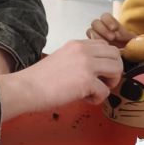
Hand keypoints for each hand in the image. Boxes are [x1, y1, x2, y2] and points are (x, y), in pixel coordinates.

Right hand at [0, 39, 123, 121]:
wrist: (26, 88)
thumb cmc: (38, 79)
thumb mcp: (60, 58)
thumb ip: (78, 59)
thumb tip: (94, 71)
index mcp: (77, 45)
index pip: (105, 45)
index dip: (106, 60)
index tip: (99, 72)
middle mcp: (84, 51)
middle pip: (116, 55)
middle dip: (114, 71)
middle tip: (102, 83)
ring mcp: (86, 65)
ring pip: (117, 69)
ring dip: (110, 83)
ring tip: (96, 91)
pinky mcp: (87, 81)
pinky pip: (106, 91)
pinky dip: (98, 99)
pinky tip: (84, 99)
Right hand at [87, 13, 134, 46]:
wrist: (127, 59)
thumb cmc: (129, 49)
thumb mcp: (132, 42)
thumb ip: (130, 37)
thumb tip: (133, 38)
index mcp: (111, 25)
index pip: (105, 17)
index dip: (108, 20)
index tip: (115, 28)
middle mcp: (102, 30)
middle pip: (95, 23)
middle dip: (103, 29)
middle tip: (112, 37)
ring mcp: (96, 38)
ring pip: (90, 31)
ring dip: (98, 37)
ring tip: (107, 44)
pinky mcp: (93, 46)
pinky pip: (89, 42)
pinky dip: (94, 44)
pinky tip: (102, 49)